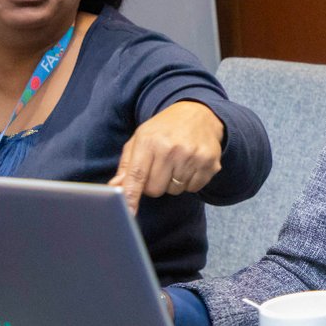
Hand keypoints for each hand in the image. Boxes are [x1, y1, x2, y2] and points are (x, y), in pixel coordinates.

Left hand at [108, 100, 225, 213]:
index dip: (131, 196)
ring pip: (174, 191)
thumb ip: (127, 165)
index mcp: (150, 141)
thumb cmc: (164, 129)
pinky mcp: (210, 163)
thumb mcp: (140, 139)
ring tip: (176, 163)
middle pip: (155, 189)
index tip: (128, 212)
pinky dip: (189, 181)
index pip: (137, 176)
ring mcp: (193, 156)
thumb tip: (115, 187)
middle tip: (160, 167)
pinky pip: (193, 188)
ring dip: (173, 182)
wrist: (199, 113)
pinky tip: (190, 164)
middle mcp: (172, 149)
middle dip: (154, 184)